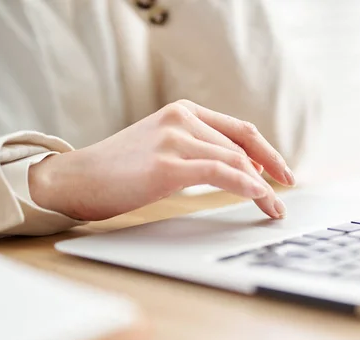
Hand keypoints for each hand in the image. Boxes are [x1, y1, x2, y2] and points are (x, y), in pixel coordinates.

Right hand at [28, 100, 295, 220]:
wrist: (76, 179)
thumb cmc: (120, 170)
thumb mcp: (165, 147)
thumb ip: (201, 149)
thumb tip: (243, 168)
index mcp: (184, 111)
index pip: (240, 130)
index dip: (267, 152)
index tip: (283, 173)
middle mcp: (182, 118)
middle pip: (242, 146)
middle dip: (270, 172)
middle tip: (283, 197)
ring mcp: (174, 139)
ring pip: (235, 160)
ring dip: (261, 187)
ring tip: (274, 208)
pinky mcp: (167, 165)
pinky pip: (220, 172)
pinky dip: (246, 185)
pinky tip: (259, 196)